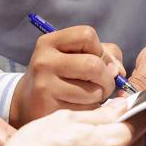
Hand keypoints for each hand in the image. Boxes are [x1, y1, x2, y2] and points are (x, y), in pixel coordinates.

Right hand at [11, 26, 126, 127]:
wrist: (28, 101)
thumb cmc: (60, 75)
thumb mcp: (75, 55)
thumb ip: (104, 55)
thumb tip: (118, 71)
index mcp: (50, 41)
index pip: (87, 35)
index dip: (101, 51)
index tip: (100, 63)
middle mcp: (44, 60)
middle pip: (93, 65)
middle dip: (107, 79)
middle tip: (103, 86)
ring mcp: (44, 84)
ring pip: (93, 90)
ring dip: (100, 97)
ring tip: (90, 96)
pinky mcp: (48, 107)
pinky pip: (85, 110)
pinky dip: (91, 110)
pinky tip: (81, 107)